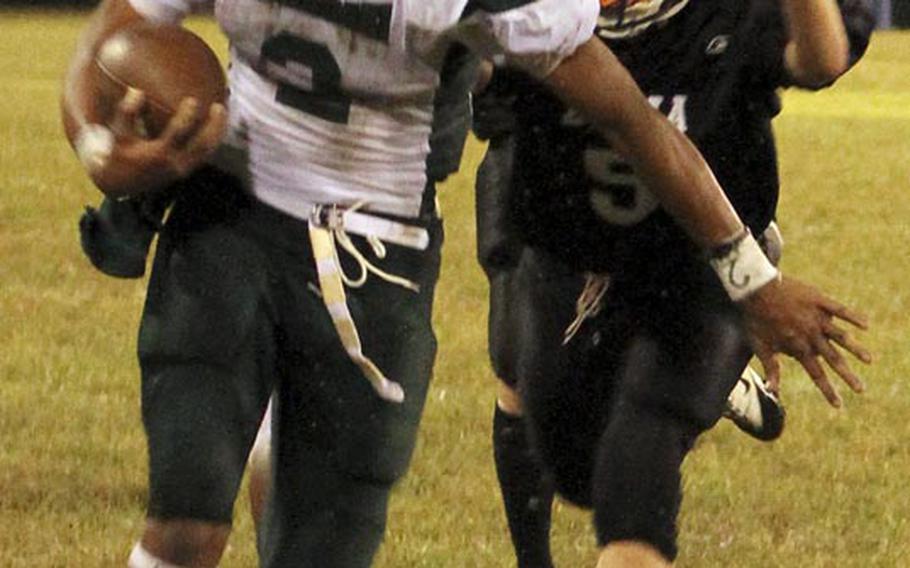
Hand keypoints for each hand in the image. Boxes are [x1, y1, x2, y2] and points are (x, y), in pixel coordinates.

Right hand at [83, 88, 226, 197]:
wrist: (118, 183)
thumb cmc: (116, 152)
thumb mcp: (117, 132)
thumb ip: (127, 111)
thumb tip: (137, 91)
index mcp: (157, 154)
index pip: (178, 133)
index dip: (187, 116)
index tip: (193, 100)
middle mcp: (173, 164)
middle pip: (203, 145)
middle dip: (214, 126)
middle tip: (220, 106)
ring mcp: (181, 169)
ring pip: (207, 152)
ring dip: (217, 133)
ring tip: (223, 112)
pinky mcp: (184, 171)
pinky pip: (203, 155)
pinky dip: (211, 140)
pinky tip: (215, 124)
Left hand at [741, 275, 871, 407]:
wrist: (753, 289)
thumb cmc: (755, 319)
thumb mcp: (760, 346)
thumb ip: (771, 369)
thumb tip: (772, 392)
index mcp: (797, 348)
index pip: (817, 375)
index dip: (828, 390)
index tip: (839, 405)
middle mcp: (810, 335)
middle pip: (833, 359)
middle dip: (848, 376)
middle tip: (861, 389)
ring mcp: (817, 317)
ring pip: (841, 336)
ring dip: (856, 349)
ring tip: (869, 361)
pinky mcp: (819, 300)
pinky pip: (841, 309)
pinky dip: (854, 317)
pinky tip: (867, 325)